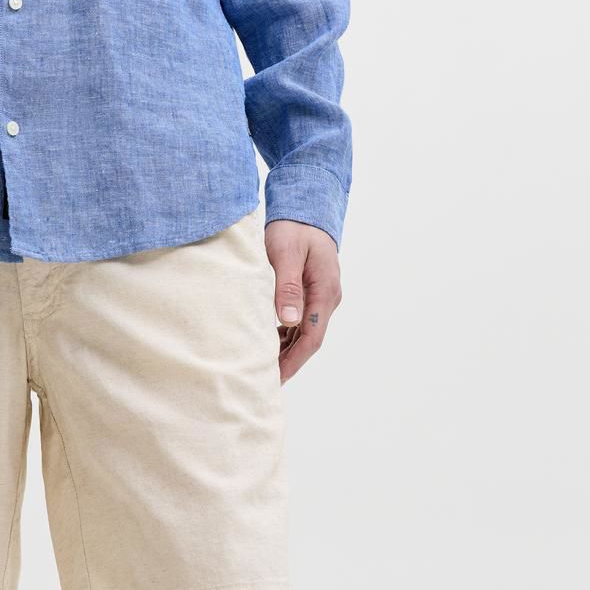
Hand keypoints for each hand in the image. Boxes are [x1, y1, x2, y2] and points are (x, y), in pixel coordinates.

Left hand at [264, 221, 342, 383]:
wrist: (306, 208)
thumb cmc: (294, 228)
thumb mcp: (286, 254)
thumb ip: (287, 287)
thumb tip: (288, 321)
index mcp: (325, 291)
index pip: (312, 337)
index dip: (294, 360)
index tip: (276, 378)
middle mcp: (327, 298)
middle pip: (309, 340)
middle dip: (288, 362)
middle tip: (263, 380)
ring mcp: (321, 297)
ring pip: (304, 334)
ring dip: (286, 351)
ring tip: (262, 367)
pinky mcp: (312, 294)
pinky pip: (300, 323)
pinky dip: (285, 337)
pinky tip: (267, 343)